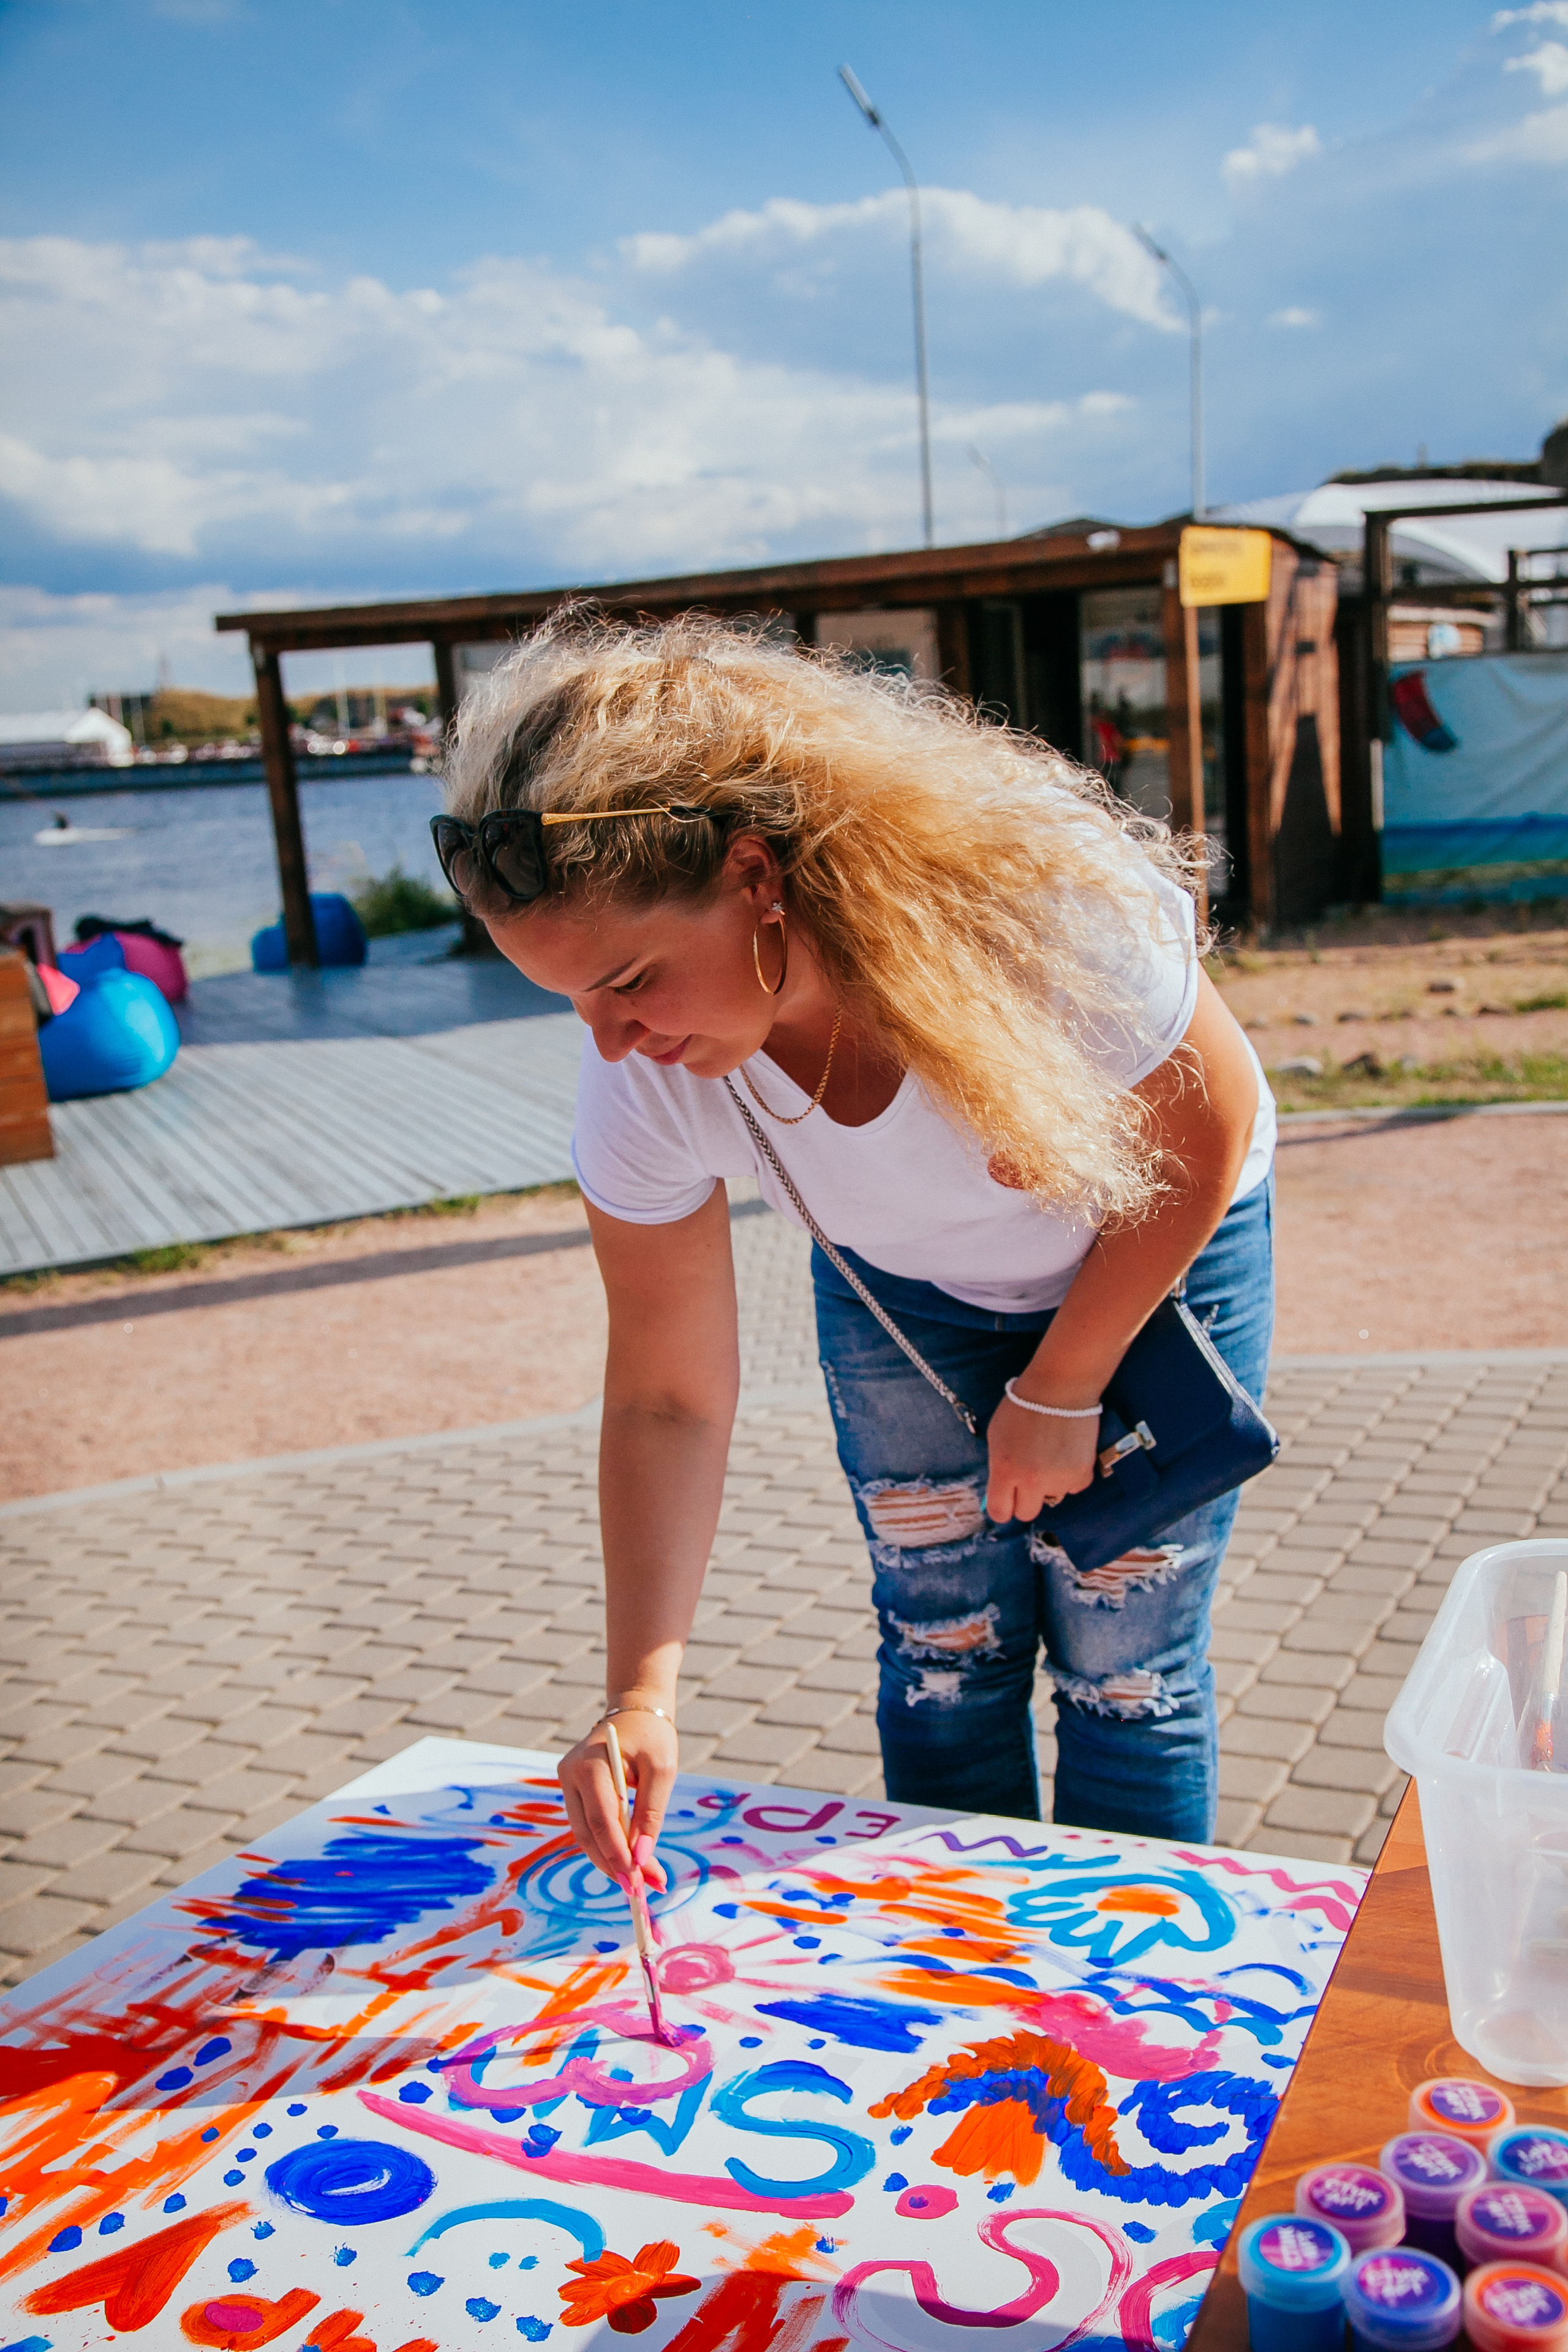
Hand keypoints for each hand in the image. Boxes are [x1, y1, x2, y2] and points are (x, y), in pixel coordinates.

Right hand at [558, 1706, 676, 1891]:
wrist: (634, 1714)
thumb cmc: (652, 1739)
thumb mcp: (662, 1770)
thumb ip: (651, 1813)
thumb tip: (642, 1858)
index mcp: (590, 1764)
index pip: (601, 1819)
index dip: (617, 1853)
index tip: (637, 1881)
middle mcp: (570, 1775)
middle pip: (587, 1833)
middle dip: (613, 1864)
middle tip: (639, 1890)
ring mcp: (567, 1783)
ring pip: (584, 1834)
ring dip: (609, 1861)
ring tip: (639, 1883)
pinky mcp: (573, 1792)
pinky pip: (587, 1826)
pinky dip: (607, 1846)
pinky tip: (628, 1863)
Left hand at [985, 1392, 1098, 1524]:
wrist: (1059, 1389)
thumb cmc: (1022, 1407)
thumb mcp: (997, 1437)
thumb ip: (997, 1467)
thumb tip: (1000, 1493)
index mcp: (1005, 1471)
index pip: (999, 1512)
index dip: (1001, 1508)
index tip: (1006, 1501)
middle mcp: (1031, 1481)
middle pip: (1026, 1514)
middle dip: (1025, 1500)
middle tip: (1028, 1480)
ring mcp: (1058, 1480)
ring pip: (1052, 1497)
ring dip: (1050, 1484)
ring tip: (1050, 1454)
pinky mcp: (1082, 1474)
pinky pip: (1073, 1487)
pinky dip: (1070, 1475)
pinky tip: (1067, 1453)